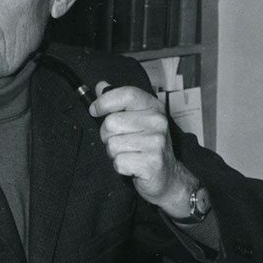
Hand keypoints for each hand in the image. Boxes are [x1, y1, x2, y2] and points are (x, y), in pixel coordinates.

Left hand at [89, 81, 195, 217]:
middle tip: (121, 142)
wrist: (168, 177)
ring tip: (129, 154)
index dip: (105, 101)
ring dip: (114, 153)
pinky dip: (119, 167)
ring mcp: (156, 142)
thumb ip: (118, 103)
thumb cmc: (148, 147)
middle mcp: (158, 122)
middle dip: (107, 136)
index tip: (94, 110)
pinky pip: (118, 162)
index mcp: (154, 107)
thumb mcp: (136, 120)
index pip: (126, 94)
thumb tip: (101, 86)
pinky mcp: (152, 163)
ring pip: (112, 145)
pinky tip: (132, 166)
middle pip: (111, 123)